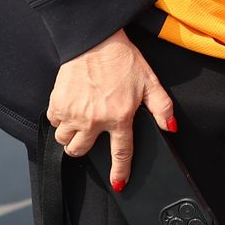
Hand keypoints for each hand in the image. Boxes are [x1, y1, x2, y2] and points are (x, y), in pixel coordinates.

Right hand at [47, 30, 175, 190]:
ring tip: (80, 120)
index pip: (121, 153)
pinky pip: (53, 123)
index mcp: (119, 116)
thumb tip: (171, 128)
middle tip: (91, 135)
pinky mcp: (56, 104)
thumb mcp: (150, 81)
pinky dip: (60, 120)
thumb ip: (162, 107)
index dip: (120, 172)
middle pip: (80, 151)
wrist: (95, 40)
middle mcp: (94, 120)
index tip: (119, 184)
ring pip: (64, 141)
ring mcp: (73, 113)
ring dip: (71, 135)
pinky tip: (71, 108)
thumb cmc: (124, 60)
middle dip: (84, 148)